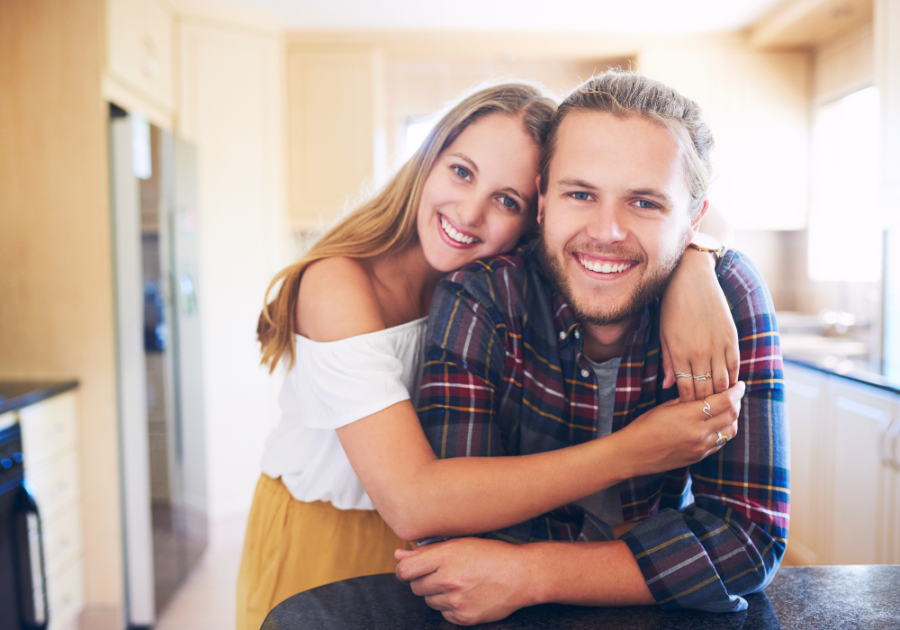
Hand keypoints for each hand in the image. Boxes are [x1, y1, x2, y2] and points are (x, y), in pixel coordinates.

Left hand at [395, 538, 533, 625]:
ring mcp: (456, 600)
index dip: (404, 569)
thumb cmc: (491, 554)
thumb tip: (398, 555)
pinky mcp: (464, 617)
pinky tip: (466, 594)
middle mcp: (449, 579)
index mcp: (446, 556)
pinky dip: (450, 606)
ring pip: (429, 601)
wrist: (521, 575)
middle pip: (416, 587)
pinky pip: (444, 613)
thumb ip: (426, 550)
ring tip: (458, 583)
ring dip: (437, 593)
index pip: (405, 570)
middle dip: (424, 580)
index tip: (410, 569)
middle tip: (442, 573)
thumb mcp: (460, 543)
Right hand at [617, 381, 744, 475]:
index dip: (736, 391)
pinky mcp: (699, 457)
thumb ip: (688, 399)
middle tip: (735, 394)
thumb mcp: (665, 407)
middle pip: (732, 415)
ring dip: (733, 418)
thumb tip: (705, 390)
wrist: (633, 454)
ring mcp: (701, 447)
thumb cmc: (644, 426)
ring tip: (728, 410)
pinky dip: (724, 431)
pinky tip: (717, 424)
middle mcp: (699, 433)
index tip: (739, 384)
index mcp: (689, 416)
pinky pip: (720, 443)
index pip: (724, 401)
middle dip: (737, 402)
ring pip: (730, 431)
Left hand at [660, 248, 738, 401]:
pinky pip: (734, 366)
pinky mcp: (731, 337)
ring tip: (719, 405)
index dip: (688, 404)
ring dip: (721, 396)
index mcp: (679, 353)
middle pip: (705, 390)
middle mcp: (699, 352)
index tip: (688, 412)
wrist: (691, 278)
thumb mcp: (663, 334)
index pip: (686, 389)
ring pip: (722, 382)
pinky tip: (731, 386)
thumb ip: (667, 361)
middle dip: (705, 405)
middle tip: (706, 415)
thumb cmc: (672, 305)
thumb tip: (667, 385)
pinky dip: (733, 379)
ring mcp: (717, 345)